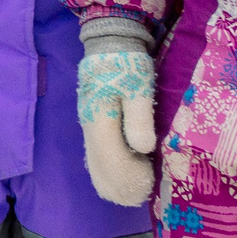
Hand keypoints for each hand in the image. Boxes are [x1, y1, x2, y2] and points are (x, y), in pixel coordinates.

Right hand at [77, 38, 156, 206]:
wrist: (109, 46)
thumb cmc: (127, 64)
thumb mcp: (138, 86)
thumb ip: (139, 116)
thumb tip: (143, 148)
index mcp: (99, 119)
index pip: (108, 158)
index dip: (127, 175)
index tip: (147, 180)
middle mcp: (90, 127)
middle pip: (98, 167)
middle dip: (119, 185)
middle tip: (143, 192)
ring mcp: (88, 127)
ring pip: (94, 165)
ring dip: (112, 182)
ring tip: (134, 190)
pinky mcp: (93, 125)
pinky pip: (95, 157)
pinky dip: (107, 172)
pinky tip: (122, 177)